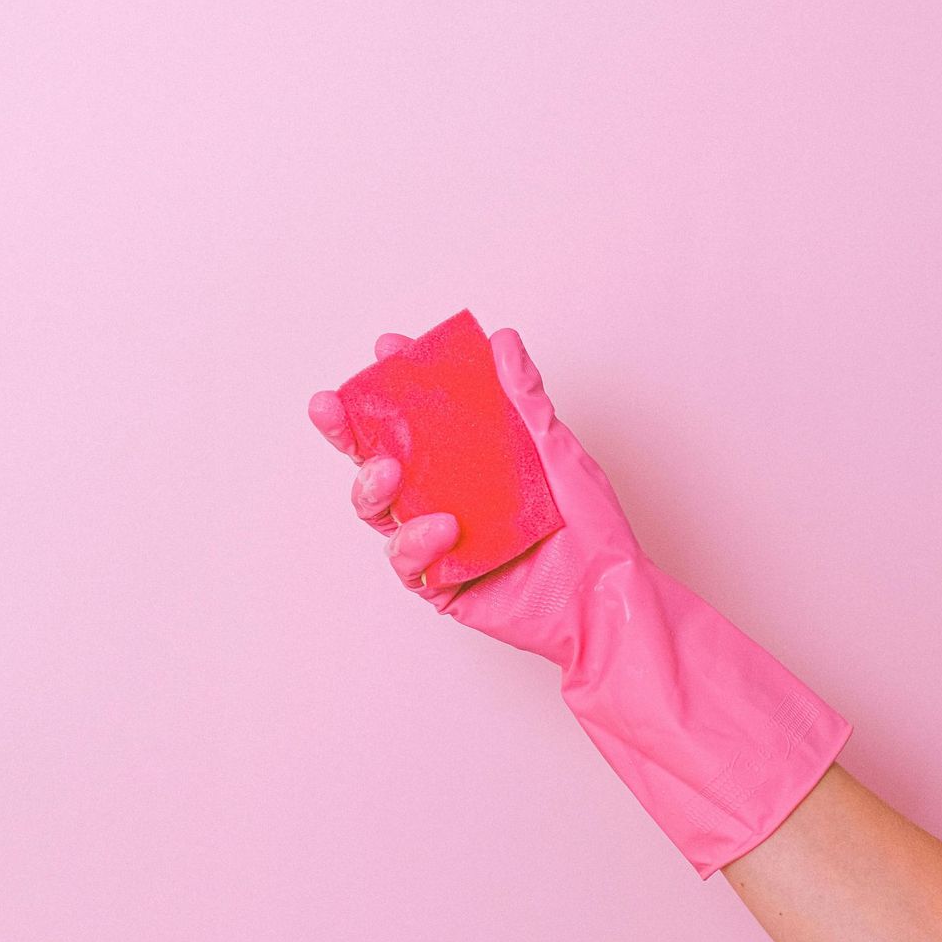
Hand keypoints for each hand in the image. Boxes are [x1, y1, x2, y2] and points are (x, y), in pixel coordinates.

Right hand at [308, 326, 640, 666]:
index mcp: (472, 461)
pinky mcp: (442, 584)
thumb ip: (526, 401)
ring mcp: (441, 541)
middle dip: (349, 432)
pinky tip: (441, 527)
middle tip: (331, 407)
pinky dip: (416, 542)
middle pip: (381, 460)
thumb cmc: (594, 528)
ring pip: (382, 511)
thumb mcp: (559, 453)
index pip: (421, 418)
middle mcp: (449, 497)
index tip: (386, 349)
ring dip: (372, 486)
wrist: (610, 599)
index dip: (396, 384)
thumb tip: (503, 342)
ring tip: (387, 470)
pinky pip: (409, 563)